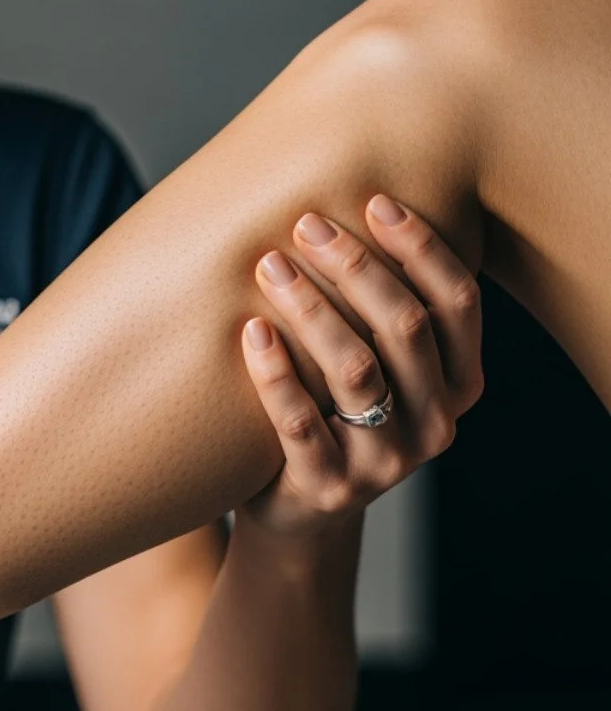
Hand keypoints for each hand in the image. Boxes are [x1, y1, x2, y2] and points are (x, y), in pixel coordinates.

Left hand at [236, 195, 483, 533]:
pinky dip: (274, 372)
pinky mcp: (329, 487)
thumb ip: (380, 311)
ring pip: (355, 370)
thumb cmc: (336, 412)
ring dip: (311, 308)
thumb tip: (351, 207)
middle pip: (405, 327)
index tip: (375, 201)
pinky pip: (300, 422)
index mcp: (459, 386)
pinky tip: (250, 330)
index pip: (458, 304)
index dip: (421, 248)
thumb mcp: (378, 367)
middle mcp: (435, 425)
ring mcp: (385, 463)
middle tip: (306, 223)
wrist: (299, 509)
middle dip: (356, 266)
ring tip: (270, 265)